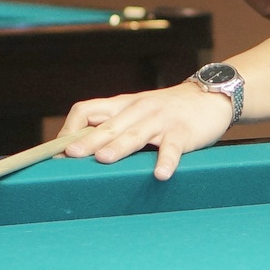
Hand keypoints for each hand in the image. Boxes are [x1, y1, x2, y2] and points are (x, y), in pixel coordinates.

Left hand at [58, 82, 234, 179]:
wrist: (211, 95)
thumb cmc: (167, 109)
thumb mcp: (137, 111)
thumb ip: (114, 125)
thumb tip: (80, 149)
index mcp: (122, 105)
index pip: (87, 110)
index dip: (70, 129)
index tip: (59, 151)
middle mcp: (137, 110)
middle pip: (108, 125)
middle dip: (88, 141)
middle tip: (71, 156)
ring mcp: (160, 120)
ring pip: (136, 134)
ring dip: (119, 146)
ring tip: (105, 159)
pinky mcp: (183, 131)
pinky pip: (172, 147)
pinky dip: (166, 160)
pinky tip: (160, 174)